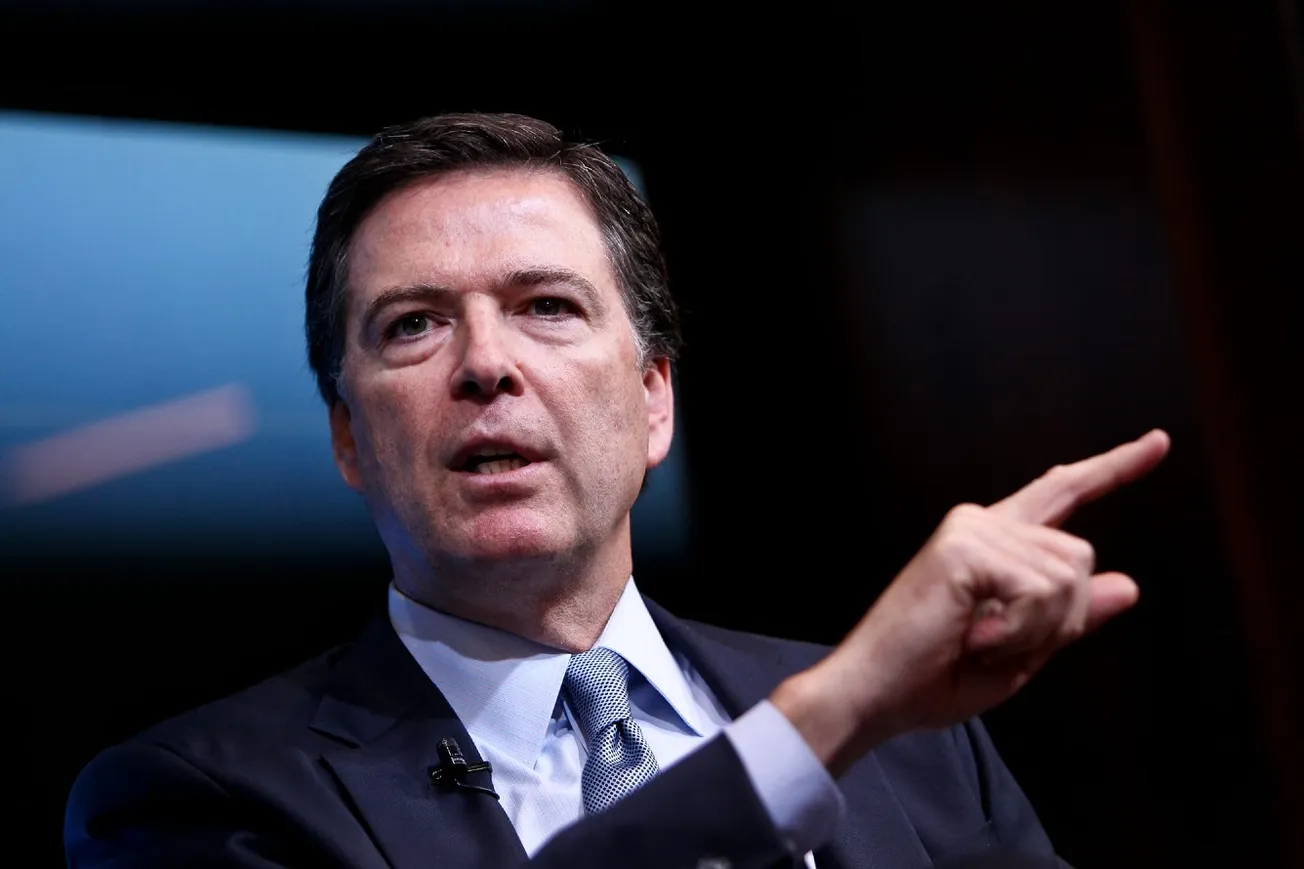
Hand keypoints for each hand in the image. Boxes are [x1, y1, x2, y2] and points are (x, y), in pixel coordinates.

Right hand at [772, 429, 1170, 774]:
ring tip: (981, 641)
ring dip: (1037, 630)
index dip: (1113, 468)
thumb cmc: (933, 677)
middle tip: (1000, 646)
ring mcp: (971, 530)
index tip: (1158, 442)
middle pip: (1079, 557)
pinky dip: (1020, 631)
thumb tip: (1127, 585)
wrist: (875, 693)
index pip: (1062, 493)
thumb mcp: (1023, 651)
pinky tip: (977, 637)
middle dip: (1061, 619)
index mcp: (993, 541)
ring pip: (1066, 577)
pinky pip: (1039, 591)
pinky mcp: (964, 548)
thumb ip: (1070, 616)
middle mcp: (981, 523)